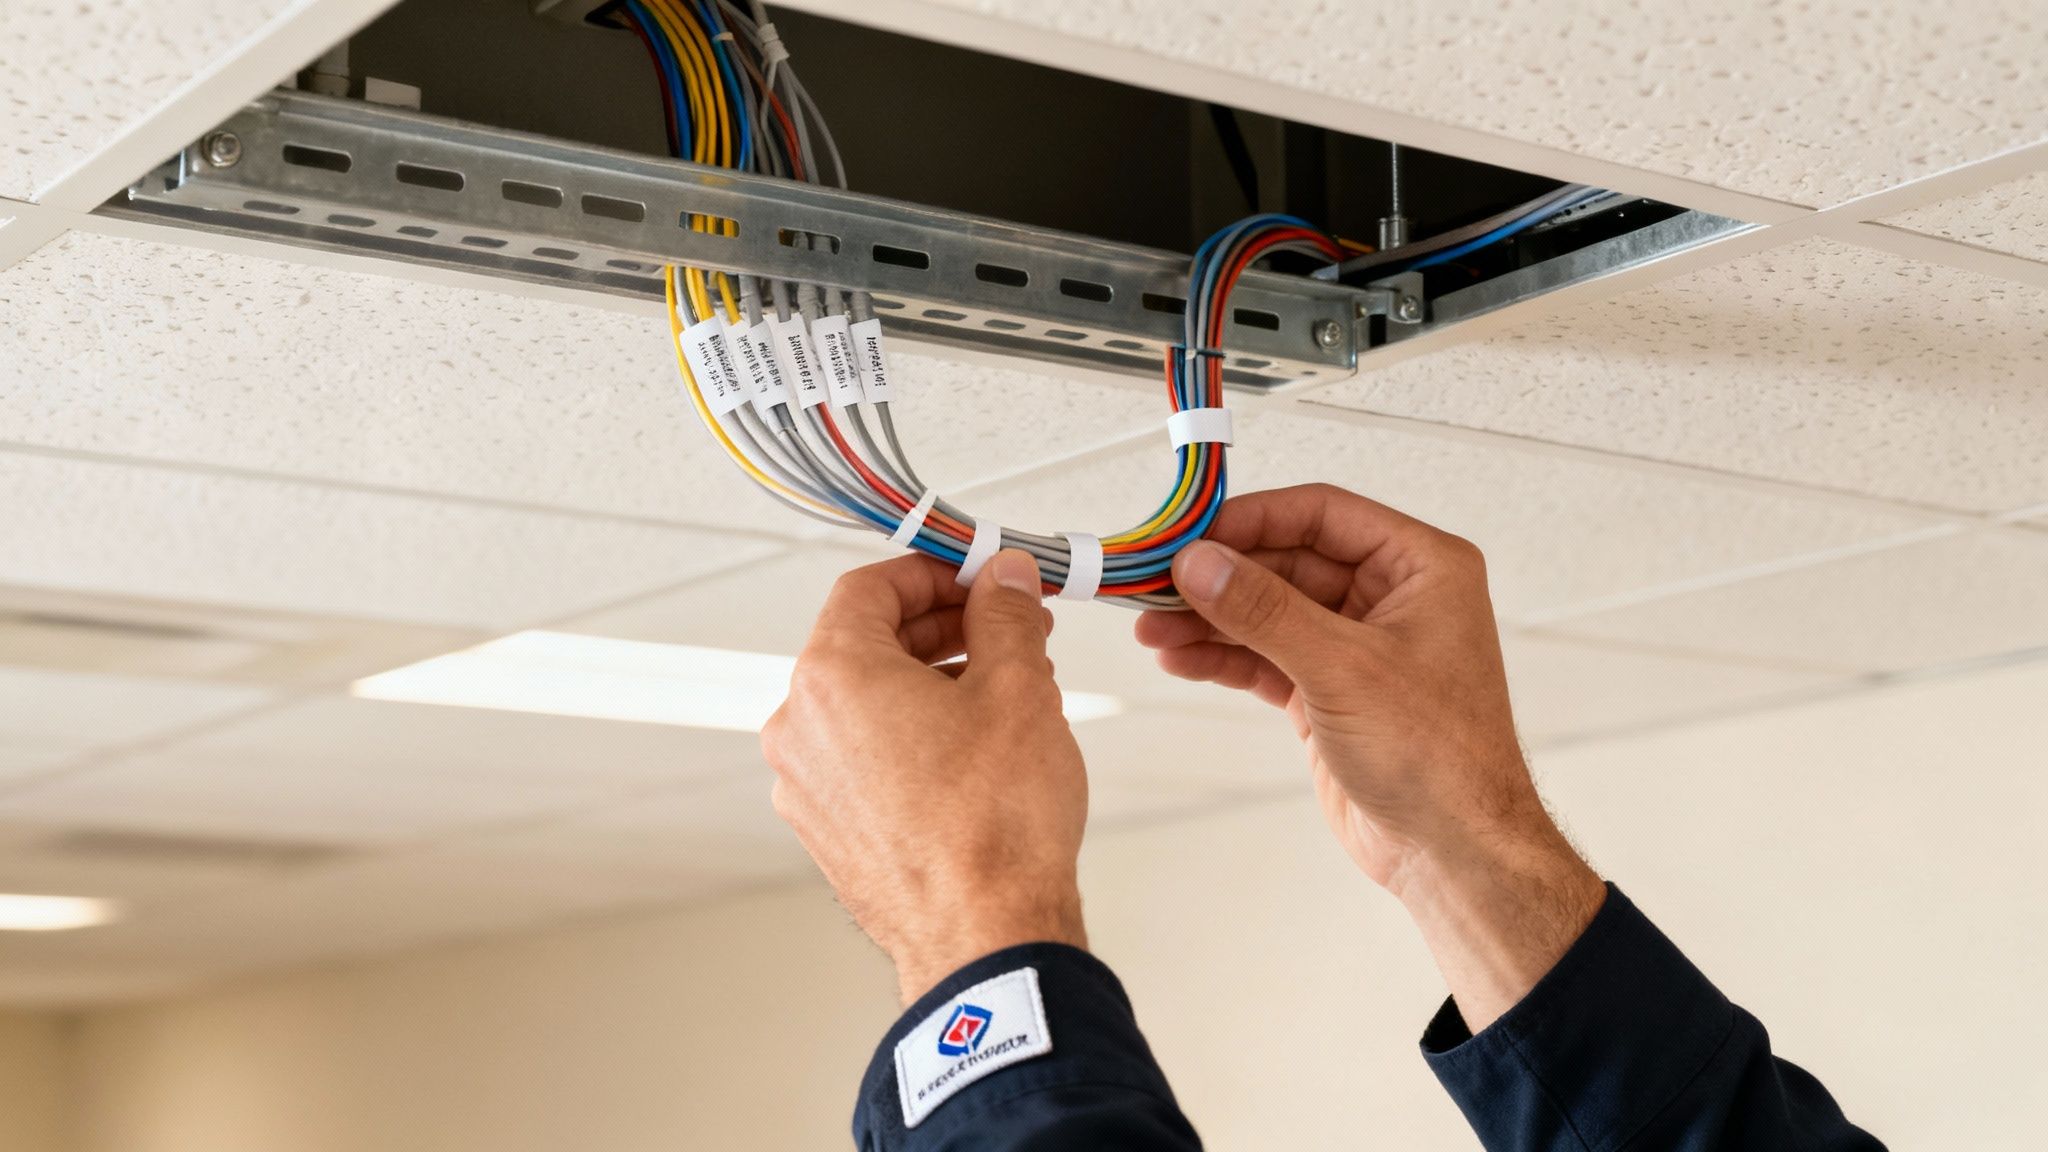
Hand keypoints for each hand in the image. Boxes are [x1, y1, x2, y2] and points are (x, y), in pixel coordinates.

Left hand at [764, 549, 1087, 1004]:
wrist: (985, 938)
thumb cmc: (993, 826)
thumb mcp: (1018, 688)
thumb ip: (1005, 616)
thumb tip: (1002, 580)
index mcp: (831, 677)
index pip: (869, 589)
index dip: (933, 573)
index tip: (979, 579)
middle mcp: (800, 729)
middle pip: (865, 645)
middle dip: (943, 630)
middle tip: (1007, 630)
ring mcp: (807, 787)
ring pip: (867, 706)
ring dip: (932, 683)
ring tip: (1007, 693)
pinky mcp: (828, 833)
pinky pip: (865, 758)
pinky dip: (913, 736)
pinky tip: (976, 751)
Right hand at [1135, 484, 1603, 1029]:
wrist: (1452, 852)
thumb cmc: (1441, 760)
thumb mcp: (1343, 669)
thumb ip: (1265, 610)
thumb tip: (1202, 563)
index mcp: (1422, 567)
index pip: (1323, 514)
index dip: (1252, 519)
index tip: (1193, 534)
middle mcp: (1392, 598)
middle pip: (1286, 562)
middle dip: (1220, 576)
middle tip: (1156, 583)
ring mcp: (1358, 646)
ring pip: (1269, 611)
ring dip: (1210, 618)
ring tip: (1152, 626)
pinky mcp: (1330, 690)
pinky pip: (1265, 655)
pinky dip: (1223, 656)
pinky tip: (1181, 657)